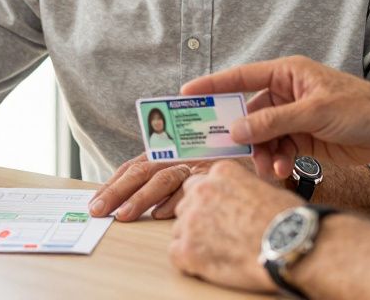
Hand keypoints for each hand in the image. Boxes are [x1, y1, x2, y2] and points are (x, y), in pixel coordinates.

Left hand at [89, 154, 270, 220]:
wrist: (272, 198)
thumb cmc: (235, 189)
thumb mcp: (202, 180)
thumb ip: (177, 189)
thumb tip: (150, 205)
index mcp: (174, 153)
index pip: (137, 165)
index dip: (115, 182)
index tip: (97, 198)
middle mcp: (184, 155)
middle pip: (142, 170)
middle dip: (116, 190)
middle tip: (97, 209)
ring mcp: (197, 165)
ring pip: (161, 178)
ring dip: (139, 198)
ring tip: (122, 215)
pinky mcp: (214, 175)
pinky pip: (187, 189)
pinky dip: (170, 202)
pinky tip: (156, 215)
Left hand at [170, 161, 303, 291]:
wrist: (291, 246)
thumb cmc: (288, 220)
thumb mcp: (264, 188)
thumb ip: (240, 188)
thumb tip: (236, 199)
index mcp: (221, 173)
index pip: (200, 184)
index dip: (210, 202)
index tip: (219, 213)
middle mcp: (201, 191)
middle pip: (186, 205)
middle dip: (200, 219)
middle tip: (220, 234)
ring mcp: (191, 220)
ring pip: (180, 228)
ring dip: (194, 239)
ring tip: (220, 251)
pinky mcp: (187, 249)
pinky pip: (176, 253)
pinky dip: (189, 261)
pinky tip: (209, 264)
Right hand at [182, 56, 369, 178]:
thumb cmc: (360, 107)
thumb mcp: (314, 112)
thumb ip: (274, 122)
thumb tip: (238, 130)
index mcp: (287, 74)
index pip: (241, 77)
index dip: (213, 86)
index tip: (186, 95)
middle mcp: (286, 93)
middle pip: (249, 114)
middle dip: (242, 135)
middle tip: (225, 150)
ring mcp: (293, 118)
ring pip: (262, 137)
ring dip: (262, 153)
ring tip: (270, 168)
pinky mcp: (302, 139)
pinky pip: (278, 150)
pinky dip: (277, 161)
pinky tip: (285, 170)